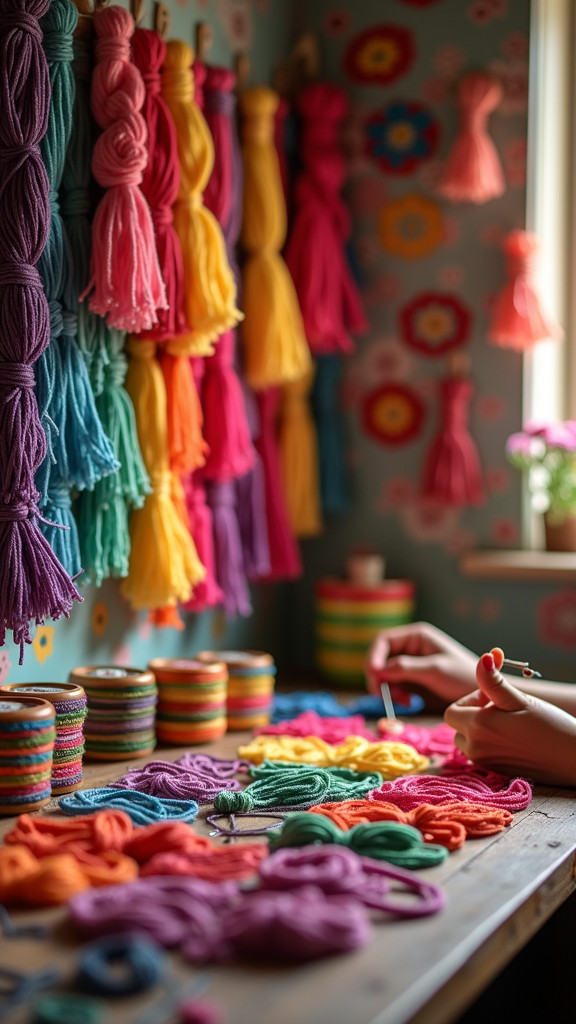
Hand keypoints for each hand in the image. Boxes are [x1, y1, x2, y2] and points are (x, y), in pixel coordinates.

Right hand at [365, 622, 476, 704]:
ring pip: (384, 674)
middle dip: (378, 676)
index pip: (383, 640)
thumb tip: (378, 670)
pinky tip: (408, 702)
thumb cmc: (463, 676)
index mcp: (416, 636)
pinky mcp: (411, 679)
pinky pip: (393, 685)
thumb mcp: (435, 670)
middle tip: (382, 695)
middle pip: (380, 658)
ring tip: (403, 701)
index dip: (374, 656)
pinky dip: (395, 694)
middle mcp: (410, 647)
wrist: (482, 694)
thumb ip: (406, 668)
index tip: (373, 674)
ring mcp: (410, 663)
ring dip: (387, 688)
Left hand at [444, 652, 575, 785]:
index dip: (470, 700)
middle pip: (458, 725)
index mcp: (478, 728)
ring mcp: (486, 763)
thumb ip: (493, 681)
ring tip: (508, 722)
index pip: (452, 711)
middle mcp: (477, 749)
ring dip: (480, 728)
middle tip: (502, 709)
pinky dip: (489, 742)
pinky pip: (480, 753)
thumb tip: (483, 658)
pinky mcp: (496, 772)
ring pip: (468, 740)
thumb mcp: (520, 699)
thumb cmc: (550, 726)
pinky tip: (513, 737)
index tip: (494, 698)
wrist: (574, 758)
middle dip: (474, 713)